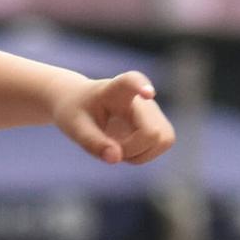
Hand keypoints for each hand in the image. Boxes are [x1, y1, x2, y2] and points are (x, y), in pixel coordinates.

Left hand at [52, 72, 174, 164]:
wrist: (81, 104)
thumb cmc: (76, 111)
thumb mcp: (75, 128)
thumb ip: (93, 143)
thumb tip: (116, 158)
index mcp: (115, 89)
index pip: (132, 81)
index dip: (142, 87)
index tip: (148, 94)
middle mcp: (141, 97)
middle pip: (153, 130)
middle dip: (133, 148)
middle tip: (109, 147)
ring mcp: (153, 109)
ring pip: (164, 139)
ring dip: (140, 154)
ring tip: (115, 146)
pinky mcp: (159, 122)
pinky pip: (161, 145)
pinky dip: (141, 155)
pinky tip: (124, 147)